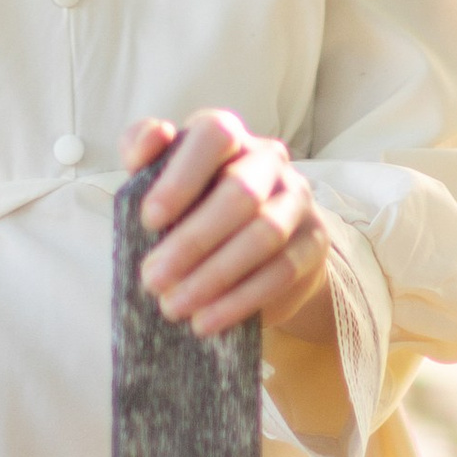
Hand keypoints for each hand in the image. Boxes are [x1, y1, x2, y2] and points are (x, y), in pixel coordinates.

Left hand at [121, 111, 332, 341]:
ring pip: (264, 234)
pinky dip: (239, 300)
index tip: (148, 220)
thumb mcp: (161, 178)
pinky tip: (206, 320)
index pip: (215, 135)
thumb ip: (143, 151)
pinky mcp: (313, 241)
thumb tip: (153, 138)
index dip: (181, 176)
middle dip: (192, 241)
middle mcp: (269, 159)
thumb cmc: (193, 205)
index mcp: (229, 137)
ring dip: (214, 275)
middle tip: (152, 280)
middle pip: (241, 192)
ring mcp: (297, 199)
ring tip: (174, 306)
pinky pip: (282, 271)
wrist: (253, 248)